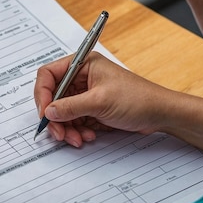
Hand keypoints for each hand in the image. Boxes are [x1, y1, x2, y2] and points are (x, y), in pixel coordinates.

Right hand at [34, 52, 173, 146]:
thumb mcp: (100, 102)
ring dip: (67, 127)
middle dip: (56, 117)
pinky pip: (74, 120)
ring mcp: (86, 93)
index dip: (43, 93)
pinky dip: (77, 130)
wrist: (159, 114)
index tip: (45, 113)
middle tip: (60, 133)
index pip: (49, 74)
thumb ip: (71, 107)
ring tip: (78, 138)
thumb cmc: (137, 99)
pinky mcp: (91, 108)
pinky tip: (88, 136)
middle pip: (53, 96)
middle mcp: (82, 77)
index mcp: (83, 64)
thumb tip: (48, 111)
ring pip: (62, 112)